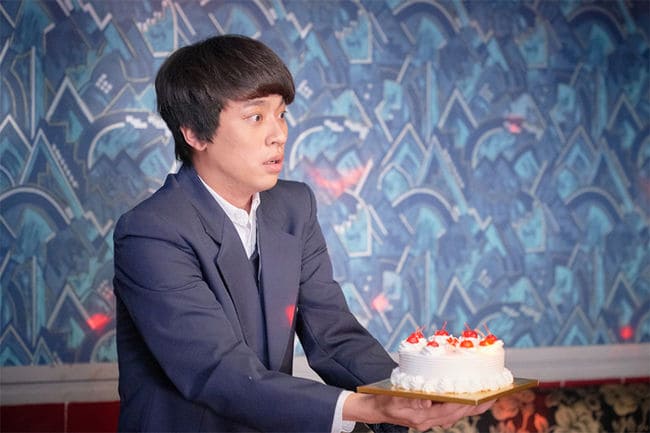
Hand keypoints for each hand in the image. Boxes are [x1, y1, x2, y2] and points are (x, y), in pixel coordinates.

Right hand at [343, 393, 494, 430]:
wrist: (373, 409)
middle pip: (456, 414)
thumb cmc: (382, 402)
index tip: (484, 398)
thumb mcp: (393, 398)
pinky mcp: (426, 414)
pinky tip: (463, 397)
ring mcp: (428, 419)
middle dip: (475, 406)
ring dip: (469, 405)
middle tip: (493, 395)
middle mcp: (428, 420)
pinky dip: (457, 404)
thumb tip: (425, 401)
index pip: (450, 412)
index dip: (467, 405)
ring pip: (453, 413)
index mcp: (422, 417)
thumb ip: (409, 400)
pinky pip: (446, 410)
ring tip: (484, 396)